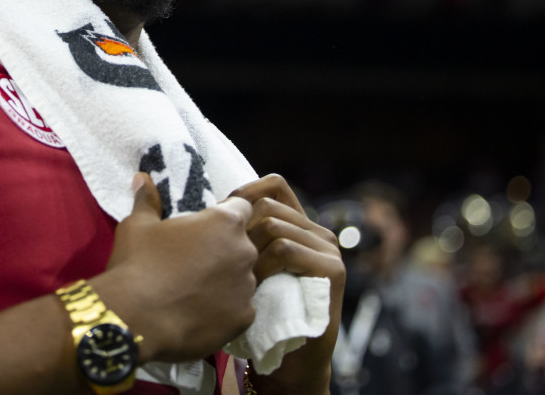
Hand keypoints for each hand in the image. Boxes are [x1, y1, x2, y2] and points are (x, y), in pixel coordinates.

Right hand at [95, 173, 258, 363]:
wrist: (135, 319)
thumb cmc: (138, 264)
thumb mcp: (137, 226)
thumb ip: (148, 201)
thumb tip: (142, 178)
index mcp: (224, 222)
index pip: (241, 209)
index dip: (223, 216)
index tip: (203, 228)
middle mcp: (244, 252)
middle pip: (243, 244)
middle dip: (225, 249)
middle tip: (194, 260)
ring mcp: (246, 287)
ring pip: (242, 278)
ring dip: (225, 280)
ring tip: (193, 290)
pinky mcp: (243, 319)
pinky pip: (239, 308)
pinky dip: (223, 309)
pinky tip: (198, 313)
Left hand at [230, 175, 344, 394]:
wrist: (291, 360)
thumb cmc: (264, 312)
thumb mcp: (252, 266)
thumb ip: (246, 236)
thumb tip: (213, 208)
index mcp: (302, 226)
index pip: (275, 185)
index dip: (245, 191)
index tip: (220, 215)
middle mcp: (319, 232)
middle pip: (268, 206)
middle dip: (240, 228)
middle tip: (224, 257)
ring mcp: (328, 250)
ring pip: (274, 226)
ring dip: (248, 251)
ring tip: (239, 276)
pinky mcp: (331, 270)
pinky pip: (285, 249)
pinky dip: (262, 265)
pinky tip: (253, 285)